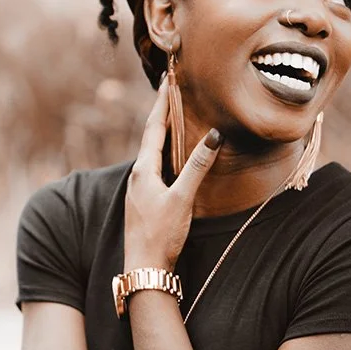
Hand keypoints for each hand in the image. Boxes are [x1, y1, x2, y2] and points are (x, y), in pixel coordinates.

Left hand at [123, 76, 222, 272]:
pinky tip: (170, 155)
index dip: (161, 104)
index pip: (153, 128)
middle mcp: (138, 175)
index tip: (167, 81)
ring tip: (172, 115)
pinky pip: (154, 165)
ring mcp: (140, 187)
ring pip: (152, 151)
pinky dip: (164, 151)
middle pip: (150, 135)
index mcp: (143, 170)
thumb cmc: (161, 235)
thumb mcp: (182, 199)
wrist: (144, 267)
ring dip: (162, 131)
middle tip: (170, 90)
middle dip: (161, 112)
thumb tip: (213, 135)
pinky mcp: (145, 199)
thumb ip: (197, 167)